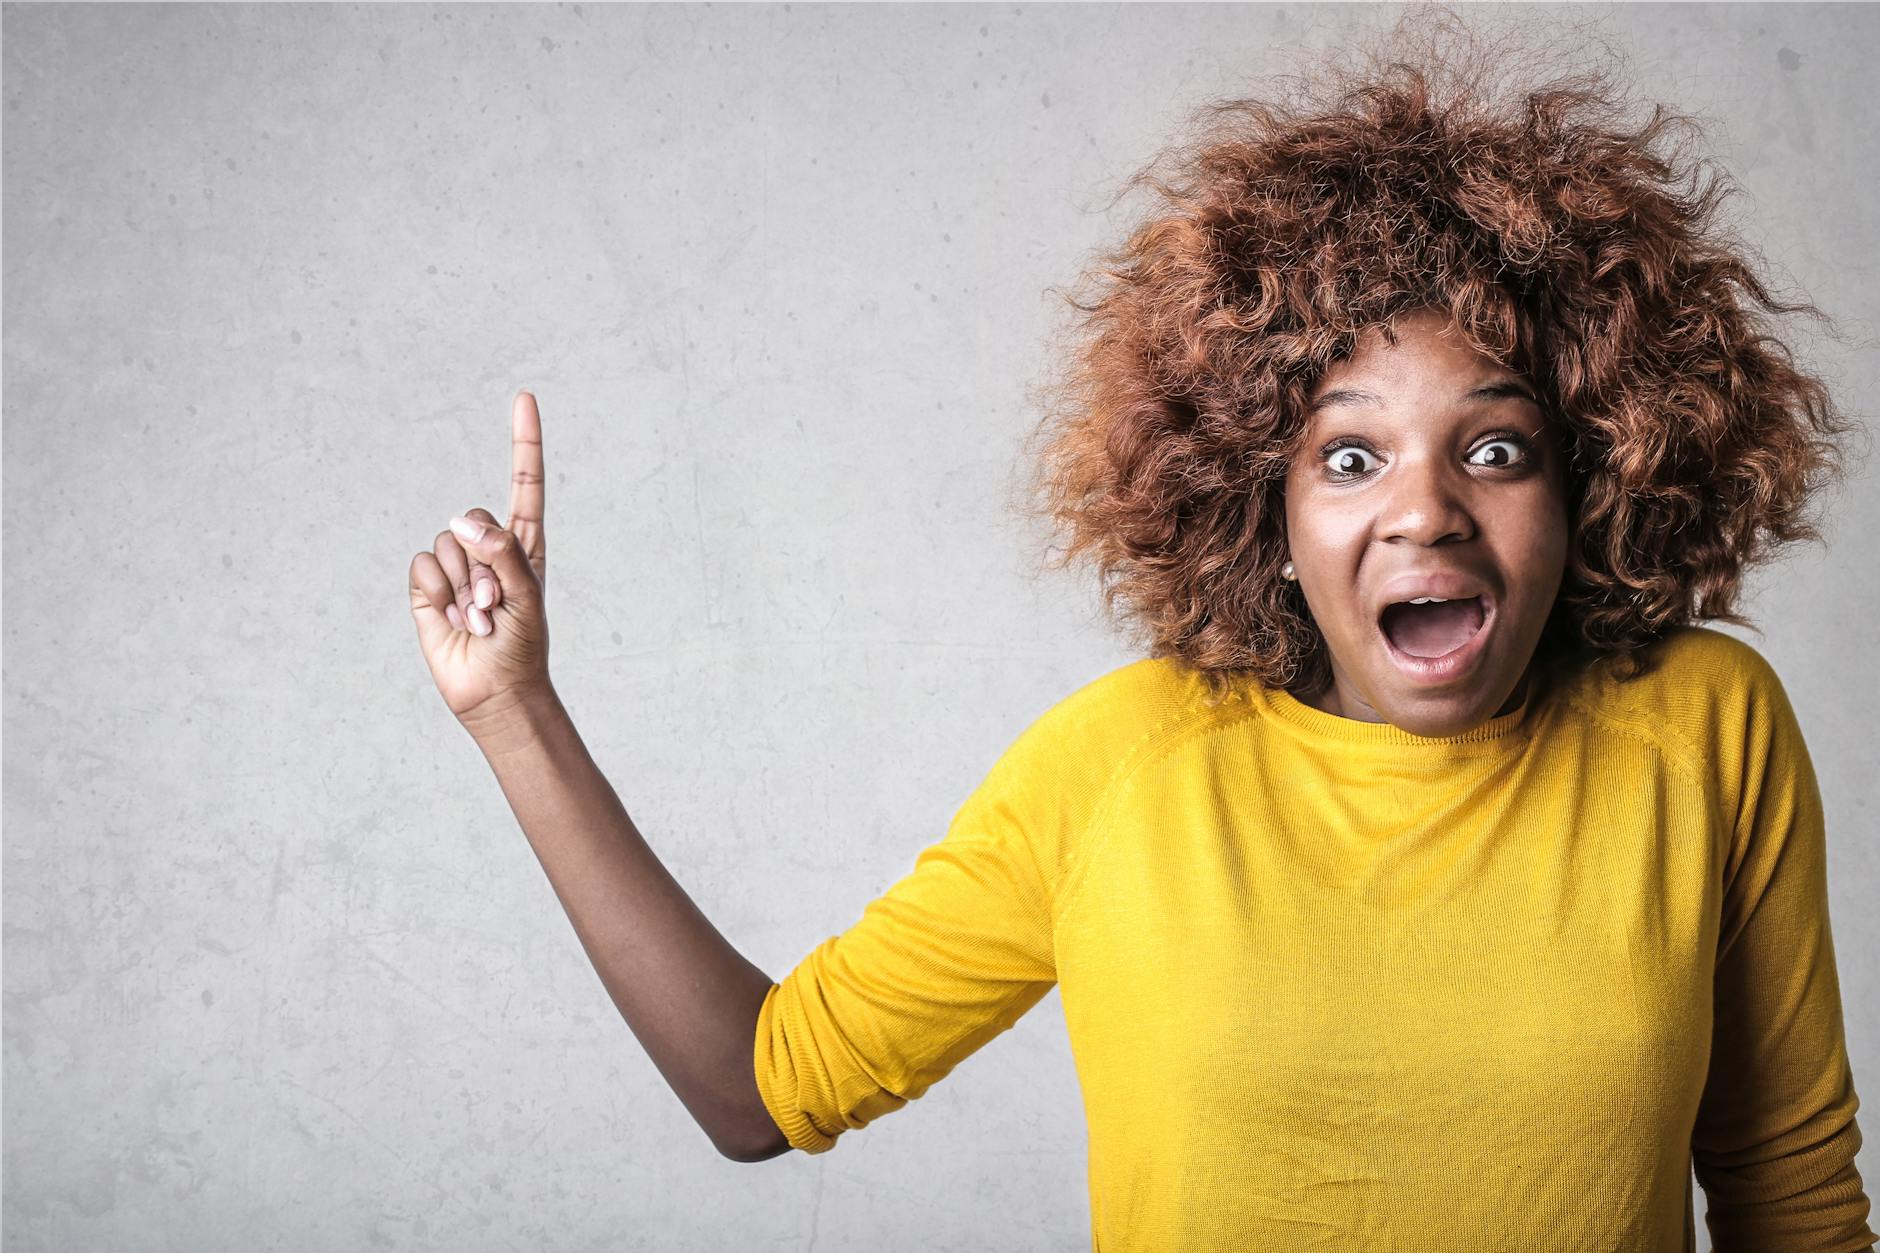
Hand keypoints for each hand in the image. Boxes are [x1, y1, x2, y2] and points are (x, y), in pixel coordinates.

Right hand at [408, 391, 552, 731]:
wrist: (495, 692)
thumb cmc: (522, 647)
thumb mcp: (527, 597)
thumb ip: (502, 552)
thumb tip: (464, 520)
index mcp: (525, 545)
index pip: (525, 483)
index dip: (523, 441)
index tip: (524, 397)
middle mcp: (489, 549)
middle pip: (473, 518)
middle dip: (484, 564)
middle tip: (497, 605)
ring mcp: (457, 567)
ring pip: (447, 544)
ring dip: (464, 586)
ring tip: (480, 617)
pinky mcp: (427, 587)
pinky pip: (423, 566)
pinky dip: (437, 593)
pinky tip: (453, 619)